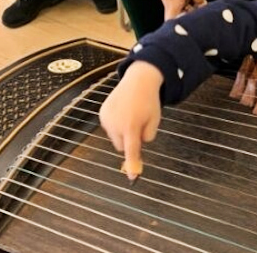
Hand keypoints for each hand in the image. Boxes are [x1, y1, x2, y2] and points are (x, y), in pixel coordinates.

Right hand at [99, 61, 163, 179]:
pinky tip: (123, 111)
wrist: (138, 81)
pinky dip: (116, 124)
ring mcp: (106, 119)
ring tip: (131, 115)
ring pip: (115, 138)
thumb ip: (147, 136)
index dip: (132, 164)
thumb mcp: (155, 120)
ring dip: (122, 132)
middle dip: (129, 141)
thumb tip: (137, 145)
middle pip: (122, 146)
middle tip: (138, 125)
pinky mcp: (102, 114)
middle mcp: (116, 124)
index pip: (131, 150)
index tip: (132, 176)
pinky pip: (109, 128)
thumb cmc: (149, 101)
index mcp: (131, 126)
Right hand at [155, 0, 206, 20]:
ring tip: (193, 1)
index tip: (191, 24)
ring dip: (185, 10)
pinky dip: (182, 4)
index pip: (173, 22)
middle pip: (176, 19)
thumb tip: (203, 7)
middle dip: (186, 18)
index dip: (181, 27)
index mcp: (175, 4)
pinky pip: (174, 4)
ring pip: (176, 11)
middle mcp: (169, 5)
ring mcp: (166, 0)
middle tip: (196, 10)